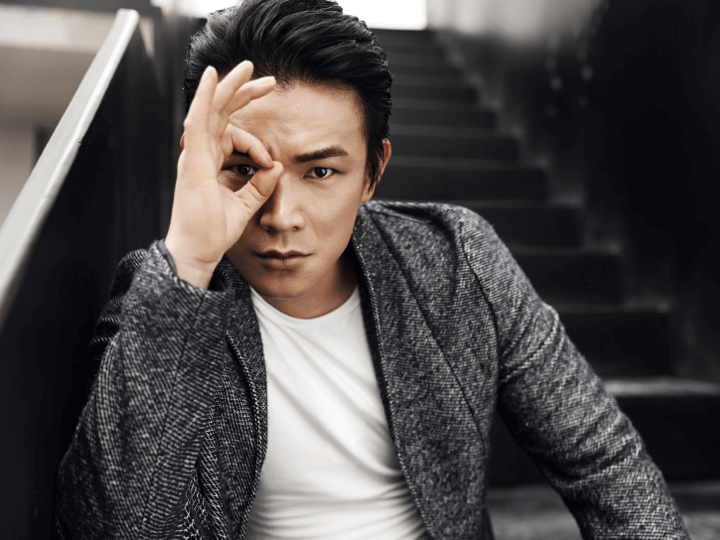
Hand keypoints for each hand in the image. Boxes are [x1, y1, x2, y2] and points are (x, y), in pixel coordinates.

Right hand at [165, 62, 282, 287]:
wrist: (199, 250)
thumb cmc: (214, 231)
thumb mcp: (246, 204)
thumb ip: (260, 185)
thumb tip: (277, 166)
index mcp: (210, 161)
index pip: (231, 132)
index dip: (256, 139)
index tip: (270, 161)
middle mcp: (200, 153)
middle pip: (222, 113)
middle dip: (244, 93)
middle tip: (269, 80)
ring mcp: (194, 154)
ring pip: (211, 109)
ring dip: (229, 86)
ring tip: (248, 68)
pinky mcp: (193, 159)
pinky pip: (198, 120)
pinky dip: (205, 97)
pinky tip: (213, 77)